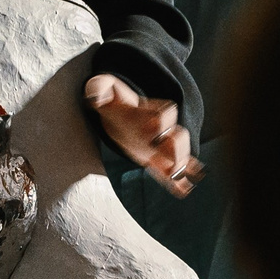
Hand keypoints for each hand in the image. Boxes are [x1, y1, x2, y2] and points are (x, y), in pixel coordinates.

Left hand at [84, 74, 199, 196]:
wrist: (117, 116)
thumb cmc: (112, 101)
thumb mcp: (103, 89)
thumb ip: (98, 88)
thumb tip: (96, 98)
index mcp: (149, 111)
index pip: (165, 113)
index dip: (161, 121)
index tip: (151, 129)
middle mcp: (160, 128)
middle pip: (178, 136)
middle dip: (178, 149)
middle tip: (173, 162)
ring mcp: (160, 144)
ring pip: (178, 154)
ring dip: (180, 166)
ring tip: (179, 178)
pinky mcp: (155, 159)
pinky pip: (169, 169)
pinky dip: (176, 181)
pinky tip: (183, 190)